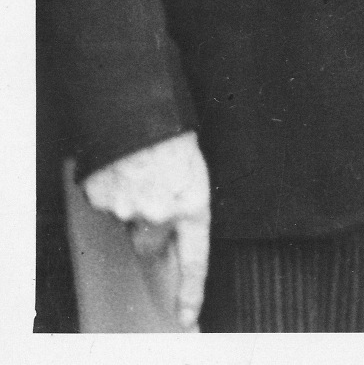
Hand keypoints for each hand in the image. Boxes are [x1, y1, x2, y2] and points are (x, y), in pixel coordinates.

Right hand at [81, 130, 210, 328]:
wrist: (142, 113)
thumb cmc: (175, 140)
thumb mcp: (195, 175)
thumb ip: (183, 210)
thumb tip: (166, 236)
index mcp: (192, 207)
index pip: (195, 260)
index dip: (191, 291)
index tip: (187, 316)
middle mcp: (159, 215)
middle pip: (150, 245)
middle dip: (151, 231)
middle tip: (155, 196)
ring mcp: (127, 210)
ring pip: (128, 222)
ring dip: (133, 206)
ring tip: (141, 172)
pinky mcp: (102, 200)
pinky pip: (107, 205)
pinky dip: (114, 192)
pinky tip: (123, 170)